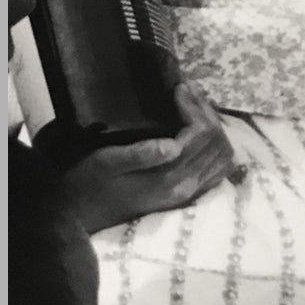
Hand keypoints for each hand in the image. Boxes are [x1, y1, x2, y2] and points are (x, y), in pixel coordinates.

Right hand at [63, 83, 234, 232]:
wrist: (81, 216)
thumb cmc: (88, 184)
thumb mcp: (106, 163)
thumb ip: (140, 154)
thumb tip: (174, 144)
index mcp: (168, 179)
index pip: (200, 135)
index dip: (193, 107)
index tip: (178, 88)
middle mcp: (185, 188)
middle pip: (216, 142)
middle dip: (205, 111)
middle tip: (186, 90)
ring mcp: (188, 193)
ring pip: (222, 154)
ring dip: (213, 125)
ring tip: (193, 104)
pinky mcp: (187, 194)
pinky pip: (218, 167)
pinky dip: (215, 144)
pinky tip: (199, 128)